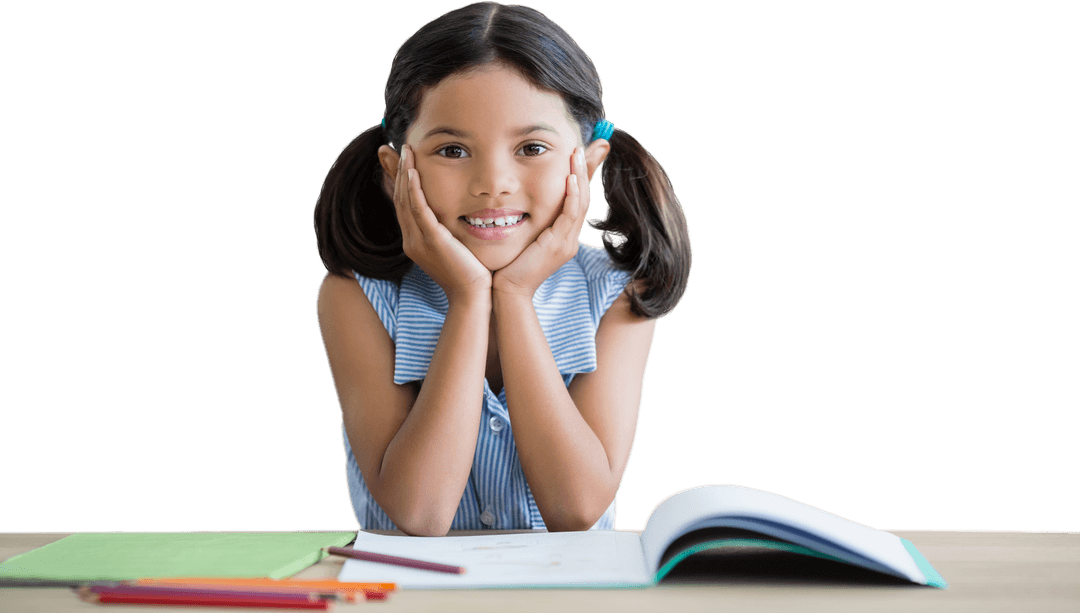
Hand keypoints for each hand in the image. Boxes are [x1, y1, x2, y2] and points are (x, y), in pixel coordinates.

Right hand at [389, 145, 491, 301]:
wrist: (473, 296)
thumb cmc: (470, 273)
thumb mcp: (454, 248)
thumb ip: (448, 232)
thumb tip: (453, 216)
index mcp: (414, 242)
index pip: (403, 206)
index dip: (402, 181)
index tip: (404, 161)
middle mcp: (411, 241)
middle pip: (399, 199)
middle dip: (399, 172)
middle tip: (401, 148)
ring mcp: (418, 241)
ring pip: (405, 201)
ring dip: (406, 174)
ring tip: (407, 152)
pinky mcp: (432, 241)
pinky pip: (418, 210)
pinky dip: (414, 190)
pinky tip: (414, 172)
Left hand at [493, 147, 589, 297]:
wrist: (508, 291)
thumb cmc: (508, 266)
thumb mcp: (521, 237)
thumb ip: (524, 219)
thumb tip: (515, 202)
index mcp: (563, 236)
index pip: (577, 200)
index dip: (581, 176)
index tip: (580, 153)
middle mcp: (569, 239)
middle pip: (584, 197)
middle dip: (586, 169)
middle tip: (587, 145)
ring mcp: (566, 242)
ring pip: (580, 203)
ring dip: (580, 175)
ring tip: (578, 153)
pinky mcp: (558, 245)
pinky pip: (570, 215)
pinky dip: (572, 195)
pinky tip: (570, 178)